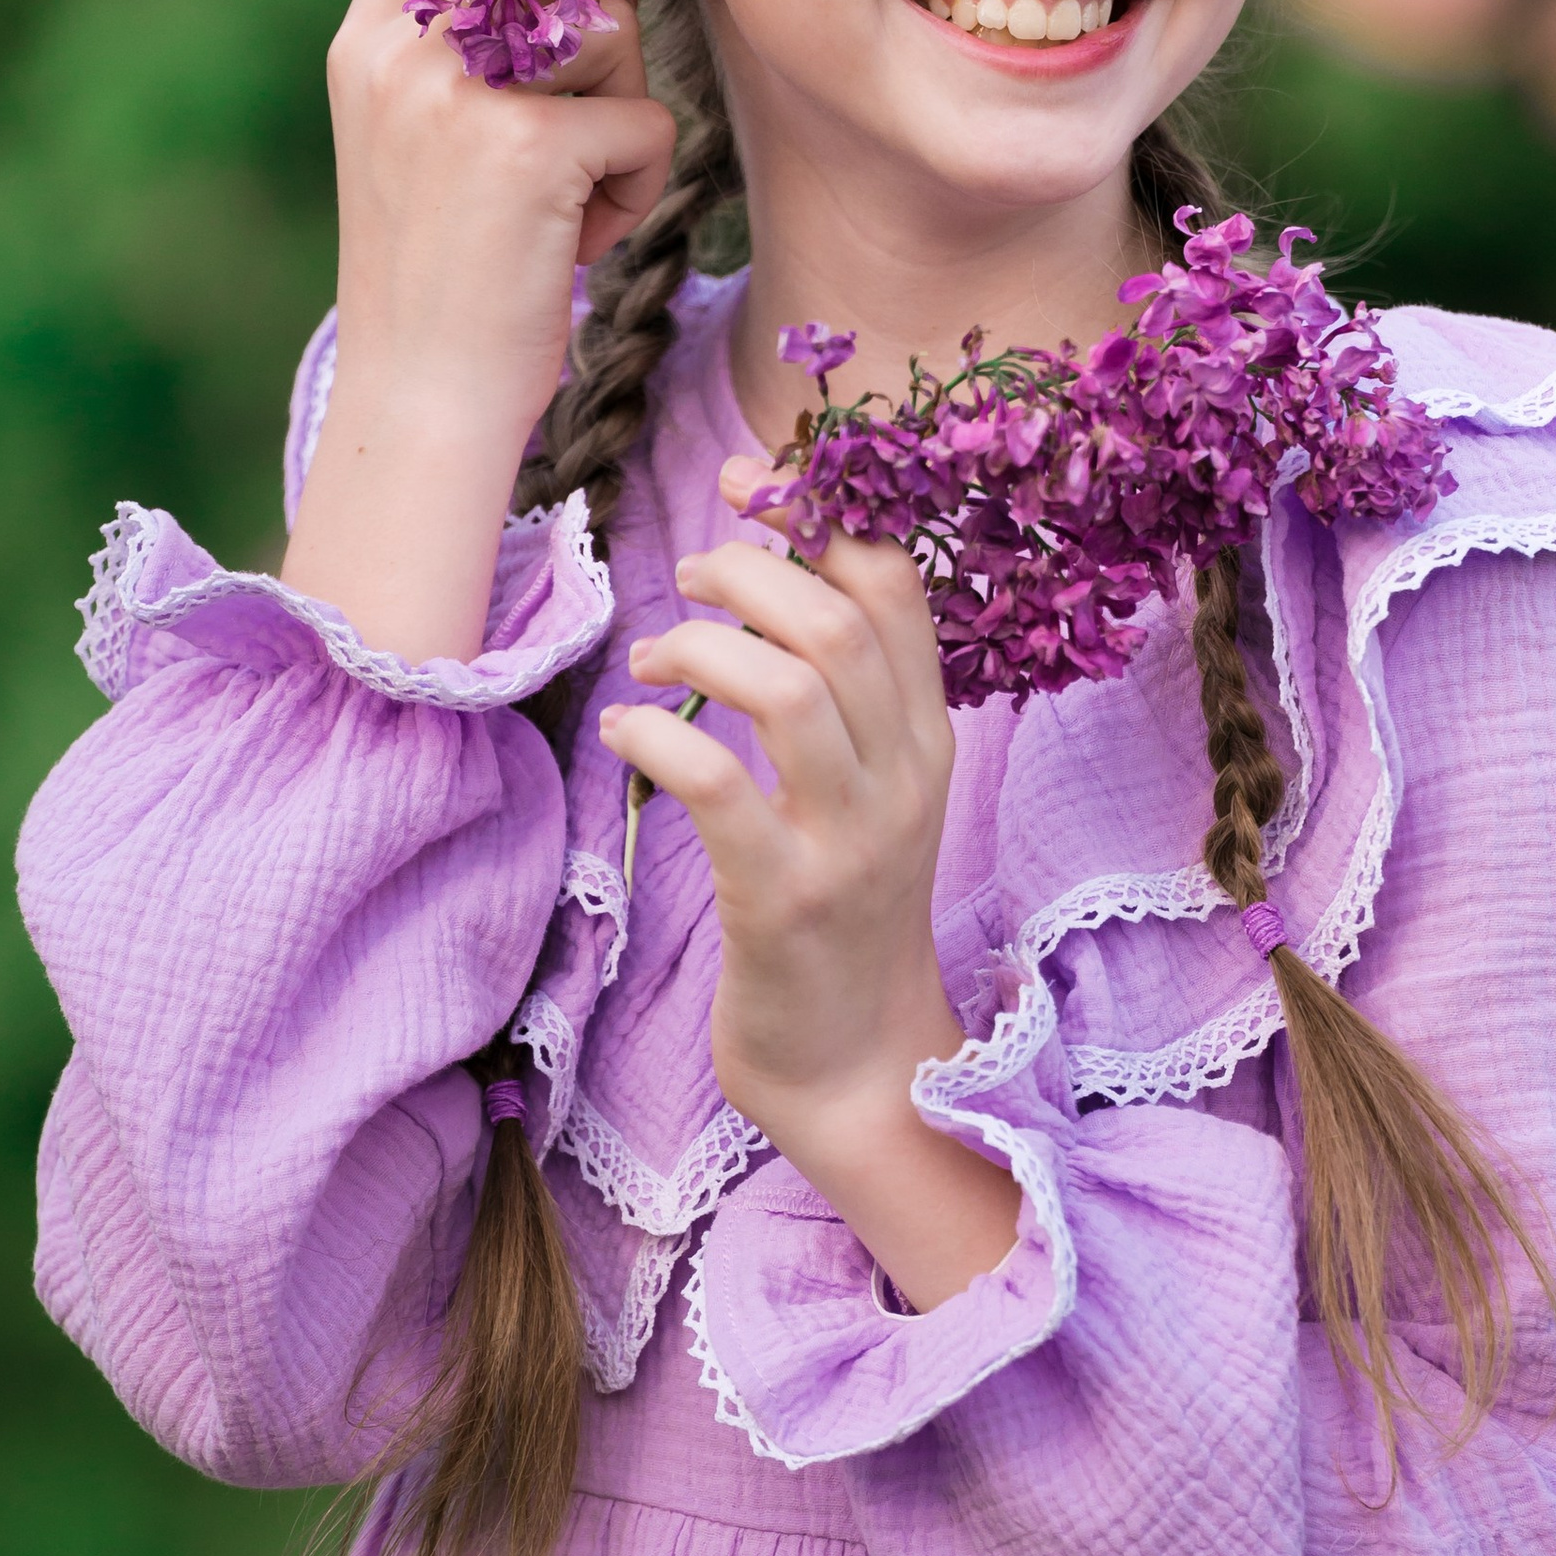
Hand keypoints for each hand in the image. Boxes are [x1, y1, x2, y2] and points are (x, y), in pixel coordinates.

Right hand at [283, 0, 674, 660]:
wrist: (424, 401)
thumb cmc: (449, 274)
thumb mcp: (428, 137)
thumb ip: (482, 43)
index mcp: (368, 37)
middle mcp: (402, 48)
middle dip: (602, 15)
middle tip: (583, 109)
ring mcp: (460, 92)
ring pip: (610, 29)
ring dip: (620, 117)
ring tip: (570, 202)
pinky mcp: (529, 149)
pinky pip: (645, 121)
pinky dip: (636, 193)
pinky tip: (583, 245)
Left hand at [597, 470, 1021, 1308]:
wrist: (860, 1067)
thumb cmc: (842, 917)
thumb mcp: (871, 795)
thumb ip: (841, 696)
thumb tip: (766, 571)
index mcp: (929, 741)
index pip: (897, 587)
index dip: (818, 515)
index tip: (749, 488)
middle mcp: (905, 780)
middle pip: (841, 620)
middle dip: (748, 570)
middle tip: (686, 580)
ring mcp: (851, 842)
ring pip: (793, 687)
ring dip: (704, 648)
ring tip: (654, 659)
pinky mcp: (784, 902)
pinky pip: (720, 785)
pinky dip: (659, 738)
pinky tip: (627, 735)